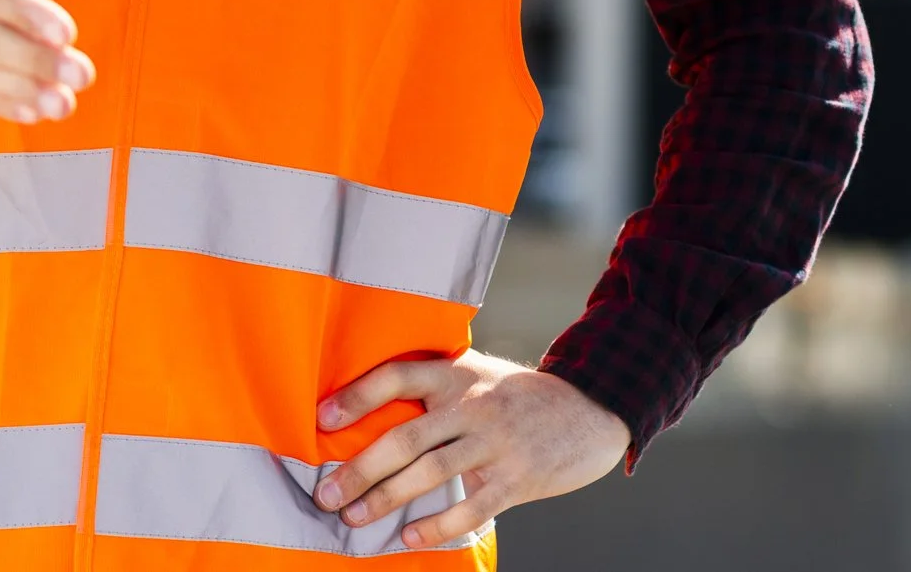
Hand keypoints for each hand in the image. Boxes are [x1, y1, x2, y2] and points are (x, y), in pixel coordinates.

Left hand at [310, 350, 629, 547]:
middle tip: (327, 492)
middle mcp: (472, 404)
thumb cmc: (519, 396)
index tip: (321, 419)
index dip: (357, 395)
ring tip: (354, 516)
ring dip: (386, 499)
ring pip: (430, 473)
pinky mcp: (516, 478)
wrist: (589, 410)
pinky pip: (469, 507)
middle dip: (360, 468)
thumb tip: (374, 412)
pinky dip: (436, 526)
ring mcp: (495, 442)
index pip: (397, 376)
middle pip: (406, 436)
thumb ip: (437, 387)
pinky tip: (408, 537)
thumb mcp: (478, 373)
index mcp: (457, 372)